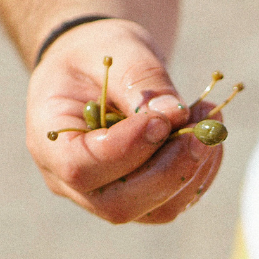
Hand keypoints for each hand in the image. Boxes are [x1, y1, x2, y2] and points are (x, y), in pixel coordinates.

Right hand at [25, 18, 221, 223]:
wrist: (99, 71)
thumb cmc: (96, 55)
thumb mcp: (112, 49)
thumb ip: (139, 79)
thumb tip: (175, 114)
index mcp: (48, 144)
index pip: (81, 168)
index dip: (126, 150)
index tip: (163, 119)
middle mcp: (72, 184)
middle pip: (121, 204)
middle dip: (169, 170)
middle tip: (203, 131)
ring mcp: (108, 199)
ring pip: (157, 210)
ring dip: (193, 170)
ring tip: (210, 122)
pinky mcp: (143, 202)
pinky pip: (177, 202)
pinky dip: (201, 173)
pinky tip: (208, 137)